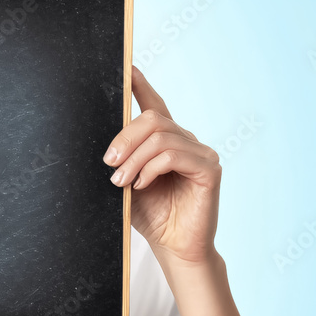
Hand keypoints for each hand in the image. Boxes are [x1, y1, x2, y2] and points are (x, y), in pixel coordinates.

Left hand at [103, 65, 220, 265]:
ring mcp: (201, 153)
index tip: (127, 68)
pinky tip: (141, 184)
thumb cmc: (152, 216)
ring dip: (133, 159)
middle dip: (124, 138)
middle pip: (153, 119)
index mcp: (167, 142)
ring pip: (160, 137)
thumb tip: (106, 145)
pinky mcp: (209, 170)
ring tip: (121, 181)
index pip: (155, 106)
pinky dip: (151, 168)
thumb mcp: (127, 183)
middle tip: (108, 162)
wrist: (173, 248)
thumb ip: (122, 160)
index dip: (141, 85)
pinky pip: (173, 155)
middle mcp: (186, 141)